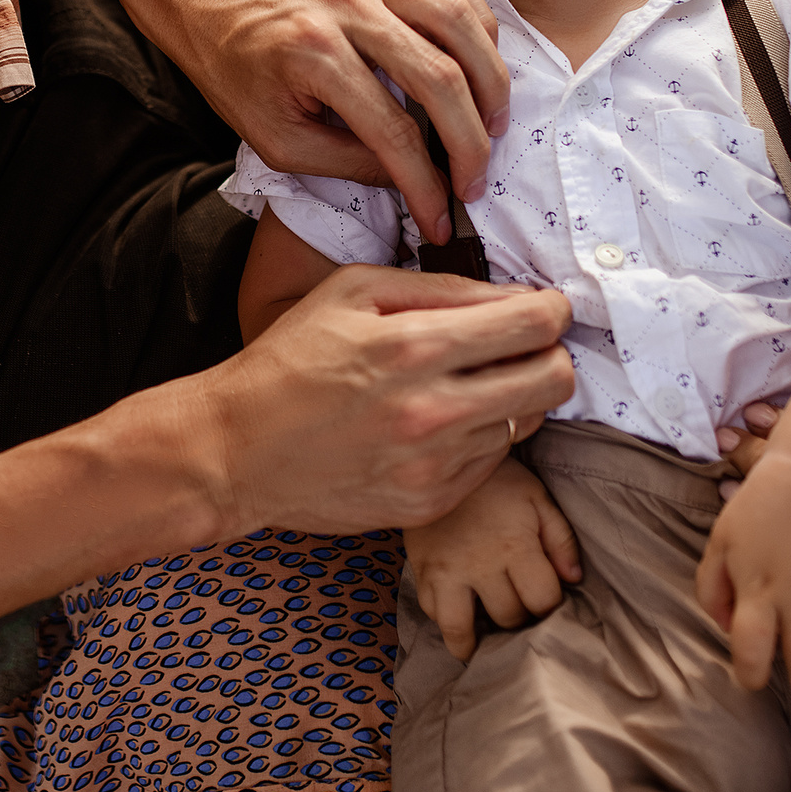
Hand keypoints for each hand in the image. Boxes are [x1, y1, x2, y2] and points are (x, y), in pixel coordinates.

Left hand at [106, 0, 507, 244]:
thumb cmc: (232, 68)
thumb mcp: (272, 137)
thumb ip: (343, 162)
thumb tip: (410, 180)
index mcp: (313, 58)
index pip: (394, 133)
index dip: (426, 185)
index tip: (439, 221)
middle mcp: (350, 12)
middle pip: (441, 79)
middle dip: (470, 144)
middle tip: (474, 183)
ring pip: (462, 24)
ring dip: (490, 82)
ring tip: (493, 126)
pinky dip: (481, 25)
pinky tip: (480, 64)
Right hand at [191, 263, 573, 536]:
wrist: (235, 452)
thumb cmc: (288, 362)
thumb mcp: (350, 293)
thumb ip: (437, 287)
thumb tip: (512, 295)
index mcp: (413, 346)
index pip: (535, 323)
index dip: (551, 309)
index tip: (542, 309)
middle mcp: (433, 410)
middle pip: (555, 379)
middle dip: (548, 354)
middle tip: (517, 348)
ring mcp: (435, 466)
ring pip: (526, 422)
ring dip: (508, 399)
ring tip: (461, 388)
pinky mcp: (430, 504)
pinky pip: (492, 463)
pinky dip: (478, 439)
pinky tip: (436, 425)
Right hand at [404, 457, 580, 661]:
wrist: (442, 457)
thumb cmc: (498, 480)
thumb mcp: (538, 498)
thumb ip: (560, 539)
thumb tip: (574, 579)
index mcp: (515, 546)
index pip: (542, 600)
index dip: (552, 607)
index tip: (548, 602)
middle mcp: (479, 565)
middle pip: (508, 616)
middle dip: (521, 619)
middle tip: (522, 612)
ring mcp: (445, 570)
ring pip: (459, 628)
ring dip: (475, 642)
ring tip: (485, 643)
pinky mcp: (420, 568)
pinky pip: (430, 610)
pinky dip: (444, 620)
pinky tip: (458, 615)